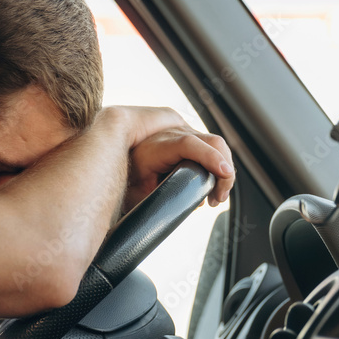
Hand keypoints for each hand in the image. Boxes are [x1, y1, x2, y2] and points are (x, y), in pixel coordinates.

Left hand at [118, 108, 234, 211]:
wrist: (113, 157)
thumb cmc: (124, 179)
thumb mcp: (137, 195)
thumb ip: (160, 199)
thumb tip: (191, 205)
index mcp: (156, 147)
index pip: (189, 145)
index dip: (210, 158)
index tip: (225, 173)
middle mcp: (171, 134)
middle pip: (211, 142)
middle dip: (224, 171)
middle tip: (218, 199)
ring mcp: (181, 133)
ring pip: (215, 144)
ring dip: (223, 170)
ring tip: (216, 198)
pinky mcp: (187, 137)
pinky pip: (210, 146)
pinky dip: (218, 164)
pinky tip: (213, 187)